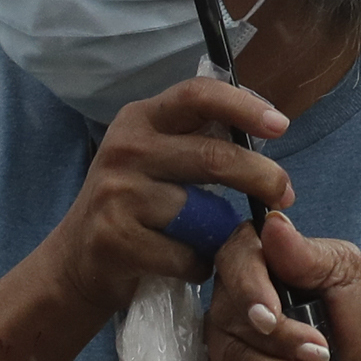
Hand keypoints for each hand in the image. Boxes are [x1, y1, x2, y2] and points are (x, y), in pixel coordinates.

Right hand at [39, 77, 294, 327]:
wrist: (76, 259)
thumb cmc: (133, 204)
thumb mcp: (155, 155)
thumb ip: (198, 136)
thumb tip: (266, 122)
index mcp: (140, 119)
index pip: (197, 96)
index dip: (244, 106)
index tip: (281, 125)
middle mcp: (125, 149)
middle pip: (213, 157)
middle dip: (261, 177)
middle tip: (284, 195)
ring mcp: (117, 194)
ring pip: (203, 213)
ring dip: (224, 232)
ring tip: (221, 239)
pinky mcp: (116, 239)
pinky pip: (186, 254)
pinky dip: (200, 264)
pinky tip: (191, 264)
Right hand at [206, 211, 360, 360]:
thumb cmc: (357, 322)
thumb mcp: (348, 278)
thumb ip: (309, 255)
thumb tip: (273, 224)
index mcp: (260, 260)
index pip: (234, 259)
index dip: (247, 288)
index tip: (272, 316)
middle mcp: (231, 301)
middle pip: (229, 318)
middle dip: (279, 345)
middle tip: (323, 359)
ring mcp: (224, 345)